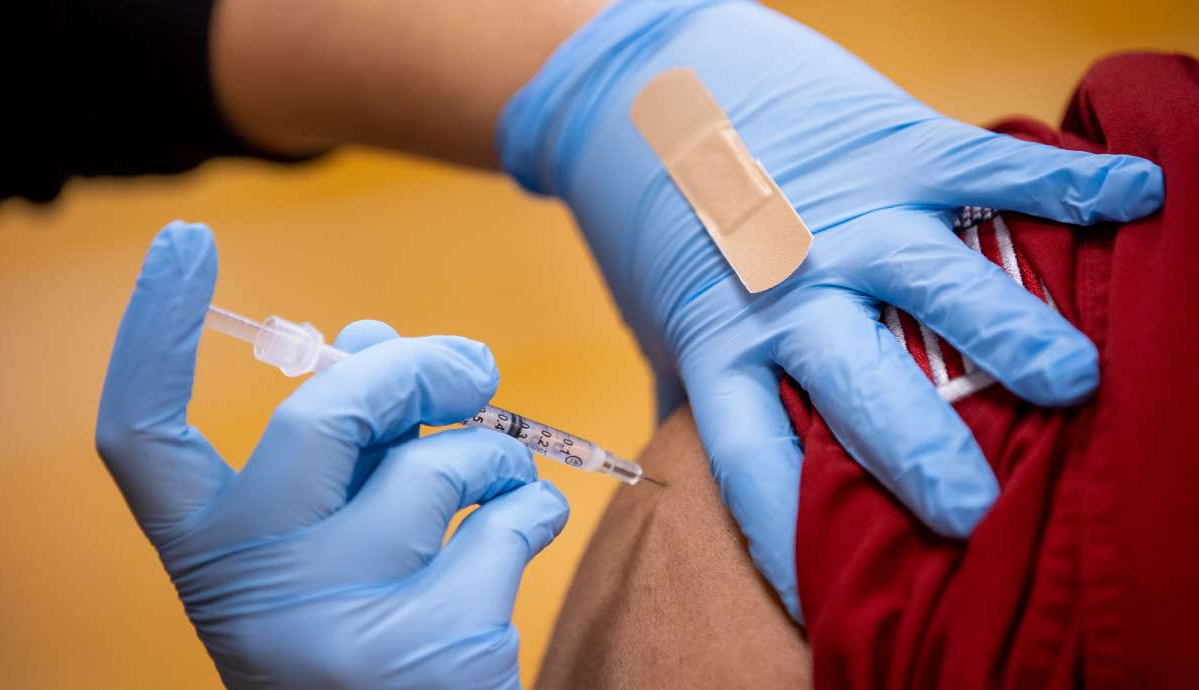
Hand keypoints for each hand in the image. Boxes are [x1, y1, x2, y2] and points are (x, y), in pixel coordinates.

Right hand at [95, 222, 567, 688]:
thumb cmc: (363, 626)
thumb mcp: (319, 546)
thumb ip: (337, 445)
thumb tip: (371, 336)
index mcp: (209, 557)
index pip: (141, 435)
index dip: (154, 331)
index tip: (189, 241)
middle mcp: (251, 592)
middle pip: (321, 415)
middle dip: (414, 366)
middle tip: (471, 366)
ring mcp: (336, 627)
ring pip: (437, 464)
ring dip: (492, 448)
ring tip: (499, 475)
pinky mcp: (433, 652)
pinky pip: (511, 517)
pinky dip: (532, 503)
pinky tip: (522, 528)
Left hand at [498, 0, 1162, 621]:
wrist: (647, 89)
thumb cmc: (666, 225)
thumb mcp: (668, 323)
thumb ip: (697, 399)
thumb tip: (705, 481)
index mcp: (721, 344)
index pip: (755, 463)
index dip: (791, 539)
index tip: (838, 600)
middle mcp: (783, 288)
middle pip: (857, 388)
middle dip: (922, 456)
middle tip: (976, 512)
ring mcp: (842, 214)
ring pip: (933, 283)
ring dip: (1009, 332)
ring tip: (1072, 381)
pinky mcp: (887, 145)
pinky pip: (985, 168)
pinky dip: (1064, 183)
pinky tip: (1133, 198)